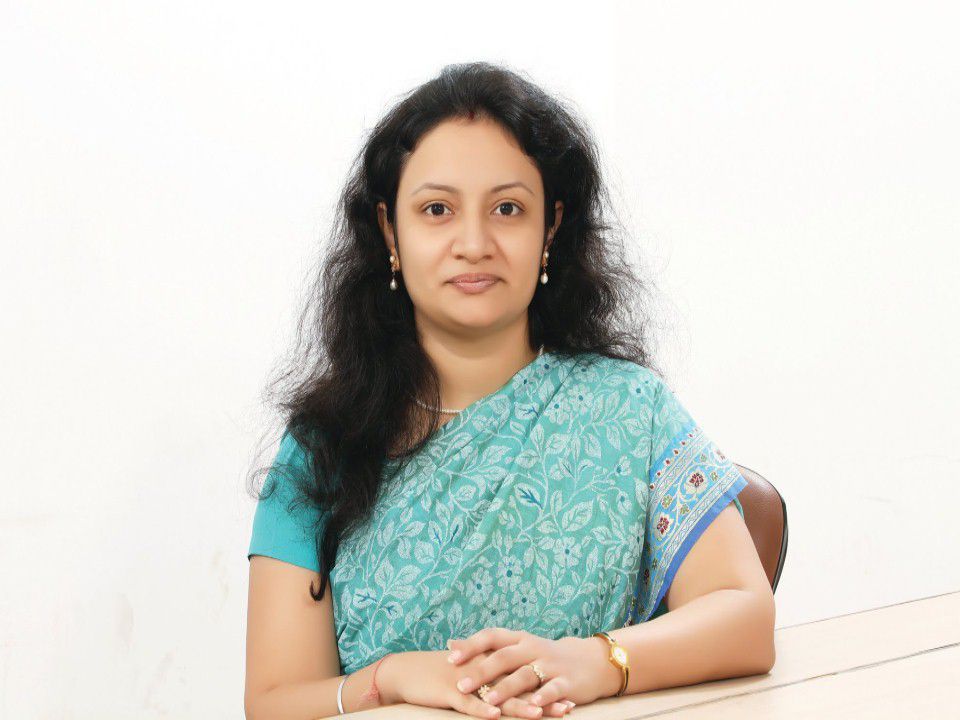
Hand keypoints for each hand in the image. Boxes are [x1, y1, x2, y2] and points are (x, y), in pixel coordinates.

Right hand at [379, 649, 574, 718]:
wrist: (408, 671)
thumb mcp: (471, 671)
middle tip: (566, 707)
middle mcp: (483, 669)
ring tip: (540, 714)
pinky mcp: (450, 692)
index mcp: (490, 663)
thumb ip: (493, 675)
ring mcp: (467, 681)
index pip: (524, 675)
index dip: (546, 685)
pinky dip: (482, 709)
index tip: (568, 695)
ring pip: (497, 695)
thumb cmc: (441, 673)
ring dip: (519, 706)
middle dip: (542, 697)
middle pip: (518, 685)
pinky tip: (496, 716)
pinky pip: (468, 703)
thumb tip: (516, 686)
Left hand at [447, 628, 620, 708]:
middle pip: (504, 657)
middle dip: (482, 671)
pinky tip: (532, 705)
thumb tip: (450, 643)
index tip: (450, 658)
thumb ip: (486, 647)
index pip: (491, 636)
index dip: (471, 646)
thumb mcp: (518, 646)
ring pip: (526, 675)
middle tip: (461, 685)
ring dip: (507, 688)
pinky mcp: (566, 682)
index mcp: (519, 638)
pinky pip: (553, 689)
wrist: (592, 661)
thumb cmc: (546, 655)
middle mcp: (533, 648)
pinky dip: (542, 697)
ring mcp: (550, 664)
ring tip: (490, 700)